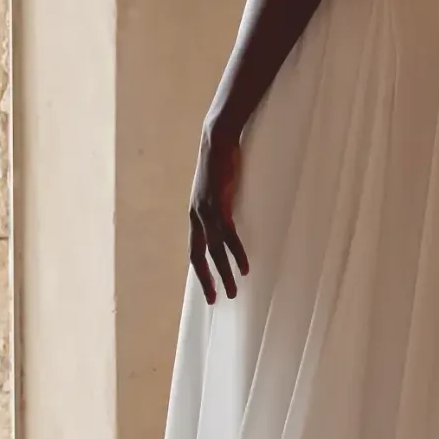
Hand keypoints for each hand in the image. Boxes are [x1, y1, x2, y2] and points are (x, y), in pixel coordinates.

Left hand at [189, 118, 248, 303]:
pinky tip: (243, 267)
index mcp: (195, 215)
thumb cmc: (221, 163)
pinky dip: (236, 253)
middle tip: (216, 299)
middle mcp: (196, 216)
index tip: (208, 289)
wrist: (217, 139)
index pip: (194, 250)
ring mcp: (206, 211)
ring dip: (224, 272)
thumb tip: (227, 218)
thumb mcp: (216, 189)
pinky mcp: (220, 204)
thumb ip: (218, 205)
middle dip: (208, 279)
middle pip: (199, 256)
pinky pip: (228, 236)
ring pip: (214, 250)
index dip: (201, 271)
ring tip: (233, 291)